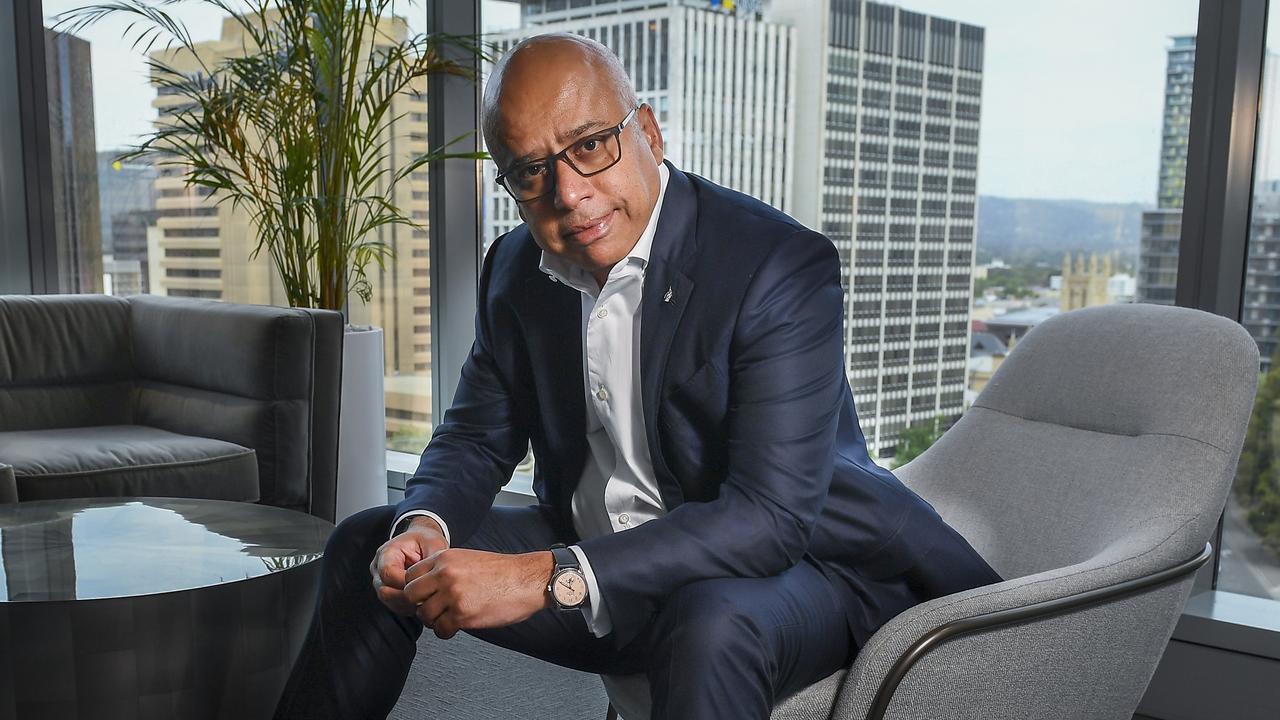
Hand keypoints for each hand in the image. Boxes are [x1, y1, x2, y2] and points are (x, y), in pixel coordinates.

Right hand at [371, 516, 448, 615]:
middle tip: (428, 595)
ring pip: (389, 601)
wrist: (420, 540)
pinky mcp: (387, 590)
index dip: (406, 583)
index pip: (388, 574)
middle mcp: (378, 568)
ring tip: (427, 597)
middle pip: (385, 591)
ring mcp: (380, 581)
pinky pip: (394, 604)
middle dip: (408, 597)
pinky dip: (408, 606)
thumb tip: (437, 576)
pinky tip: (422, 600)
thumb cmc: (425, 541)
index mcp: (387, 552)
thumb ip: (433, 559)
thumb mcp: (433, 544)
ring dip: (408, 603)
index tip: (425, 585)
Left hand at [404, 548, 554, 639]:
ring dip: (433, 621)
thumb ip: (446, 569)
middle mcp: (445, 574)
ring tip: (447, 619)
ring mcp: (453, 594)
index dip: (415, 589)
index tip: (424, 596)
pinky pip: (440, 629)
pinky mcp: (462, 614)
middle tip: (432, 609)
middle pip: (410, 595)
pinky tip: (456, 627)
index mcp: (446, 558)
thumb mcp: (468, 559)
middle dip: (418, 605)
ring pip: (424, 614)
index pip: (410, 575)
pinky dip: (445, 631)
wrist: (527, 580)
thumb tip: (426, 586)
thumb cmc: (503, 572)